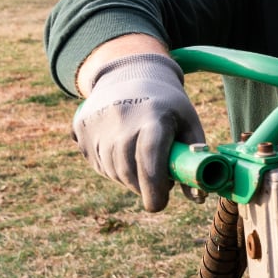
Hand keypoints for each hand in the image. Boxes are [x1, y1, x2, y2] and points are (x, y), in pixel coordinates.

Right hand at [71, 53, 204, 210]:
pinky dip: (112, 167)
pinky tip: (122, 149)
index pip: (149, 157)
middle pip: (129, 171)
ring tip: (142, 158)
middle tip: (159, 181)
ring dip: (129, 177)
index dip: (154, 186)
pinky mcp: (80, 129)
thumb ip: (194, 160)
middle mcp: (121, 118)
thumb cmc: (167, 105)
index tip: (159, 204)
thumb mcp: (189, 123)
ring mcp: (97, 123)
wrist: (130, 73)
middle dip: (144, 187)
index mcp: (153, 116)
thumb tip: (197, 198)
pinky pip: (97, 163)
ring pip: (112, 171)